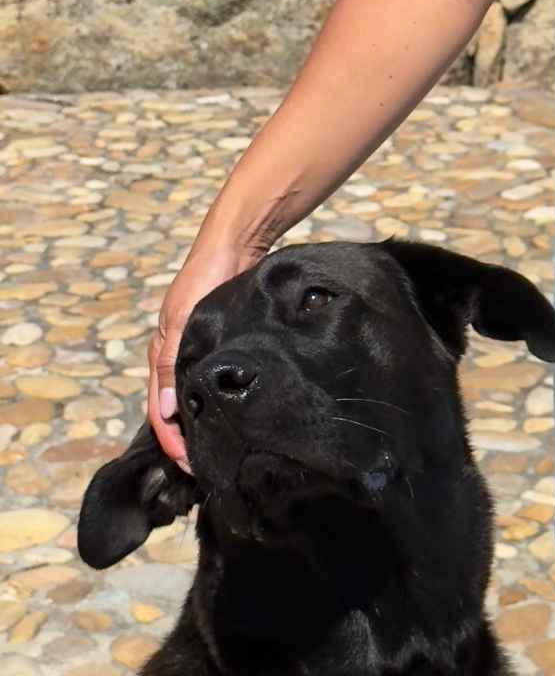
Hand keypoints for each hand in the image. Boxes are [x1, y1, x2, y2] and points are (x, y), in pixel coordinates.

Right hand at [148, 245, 259, 472]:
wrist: (236, 245)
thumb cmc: (207, 277)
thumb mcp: (185, 319)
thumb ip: (171, 364)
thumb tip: (165, 413)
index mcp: (161, 354)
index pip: (159, 413)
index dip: (172, 442)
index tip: (190, 467)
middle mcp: (175, 358)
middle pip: (175, 411)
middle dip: (187, 441)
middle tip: (208, 468)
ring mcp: (197, 352)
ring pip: (194, 399)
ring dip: (204, 425)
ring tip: (222, 451)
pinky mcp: (220, 346)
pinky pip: (212, 383)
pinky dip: (217, 404)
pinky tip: (234, 418)